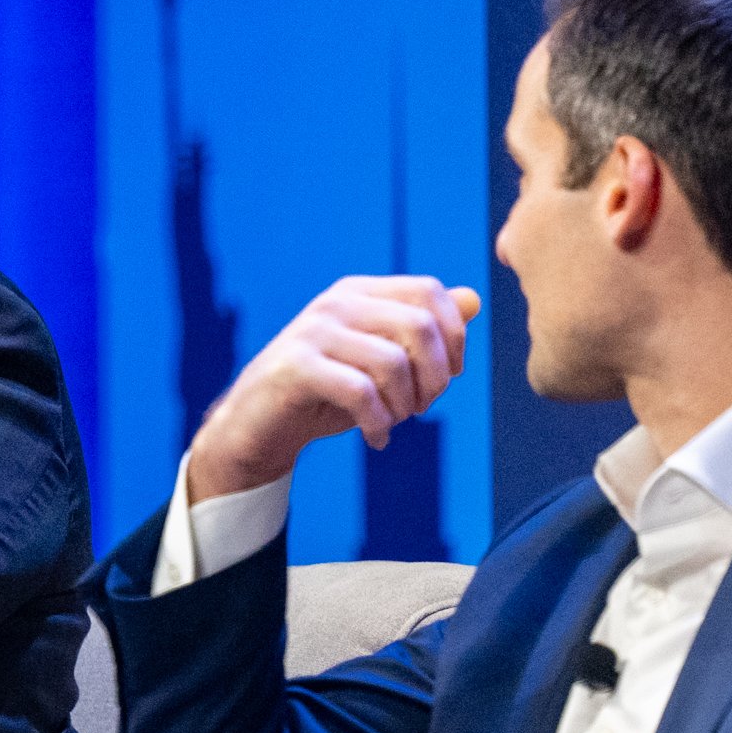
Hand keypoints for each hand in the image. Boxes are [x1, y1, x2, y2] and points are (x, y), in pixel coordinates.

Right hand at [181, 276, 485, 504]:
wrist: (258, 426)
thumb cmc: (326, 394)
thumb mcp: (381, 361)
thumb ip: (423, 330)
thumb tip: (473, 299)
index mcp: (360, 292)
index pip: (429, 292)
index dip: (454, 337)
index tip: (448, 377)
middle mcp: (337, 303)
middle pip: (420, 325)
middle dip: (436, 377)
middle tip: (422, 408)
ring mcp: (314, 332)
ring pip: (394, 362)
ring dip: (407, 405)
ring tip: (394, 423)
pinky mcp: (296, 368)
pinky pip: (361, 392)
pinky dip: (379, 424)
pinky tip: (377, 439)